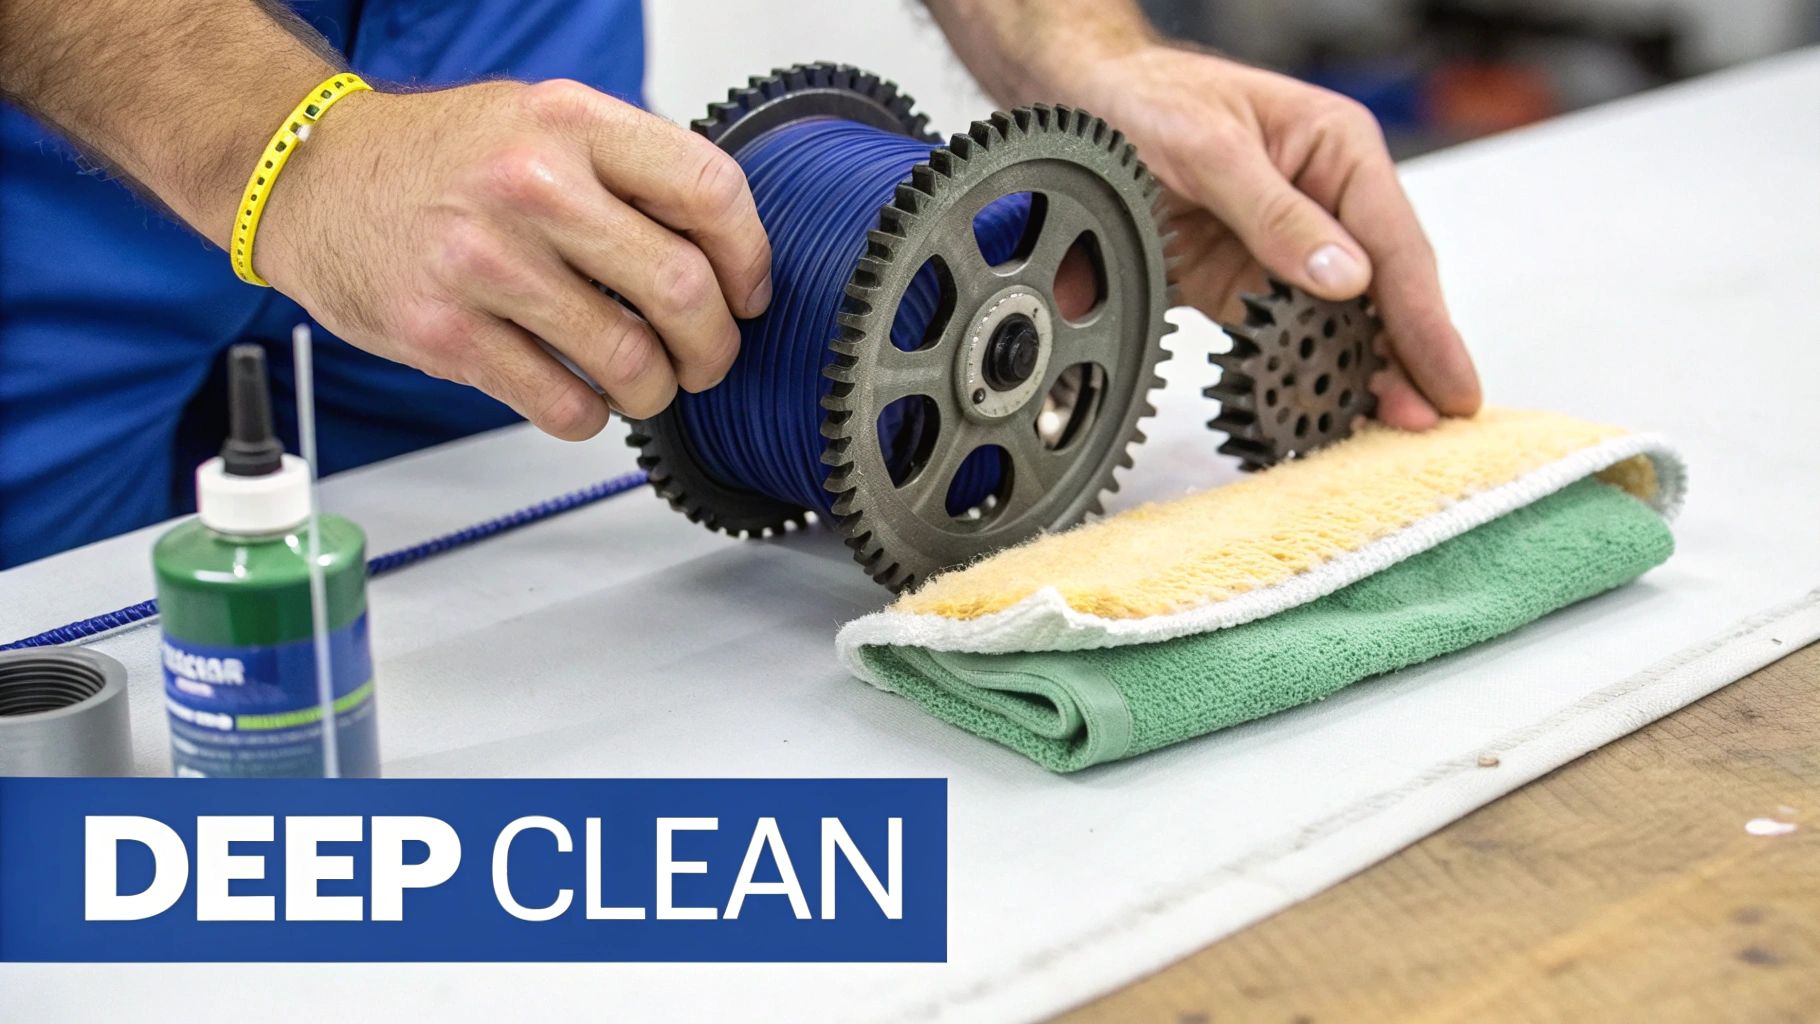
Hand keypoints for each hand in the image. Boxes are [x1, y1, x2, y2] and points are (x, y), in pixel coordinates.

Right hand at [256, 79, 771, 438]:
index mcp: (571, 123)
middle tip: (707, 359)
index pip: (710, 193)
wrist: (312, 177)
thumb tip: (725, 250)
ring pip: (631, 362)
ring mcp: (484, 263)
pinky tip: (580, 396)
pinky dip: (590, 416)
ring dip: (656, 390)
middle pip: (683, 290)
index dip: (749, 258)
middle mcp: (530, 186)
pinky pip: (563, 405)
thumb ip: (630, 171)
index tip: (746, 293)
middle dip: (715, 346)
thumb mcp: (543, 124)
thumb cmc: (440, 159)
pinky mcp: (445, 334)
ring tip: (644, 382)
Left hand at [1073, 46, 1480, 428]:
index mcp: (1340, 152)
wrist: (1085, 106)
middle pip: (1383, 291)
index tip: (1448, 378)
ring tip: (1387, 430)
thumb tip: (1344, 278)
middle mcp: (1326, 203)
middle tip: (1430, 421)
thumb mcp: (1212, 148)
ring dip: (1360, 375)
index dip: (1425, 319)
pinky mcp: (1243, 285)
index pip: (1396, 245)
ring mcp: (1286, 250)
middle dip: (1409, 359)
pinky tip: (1320, 410)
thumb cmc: (1153, 100)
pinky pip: (1283, 336)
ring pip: (1340, 322)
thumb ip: (1275, 213)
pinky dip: (1302, 373)